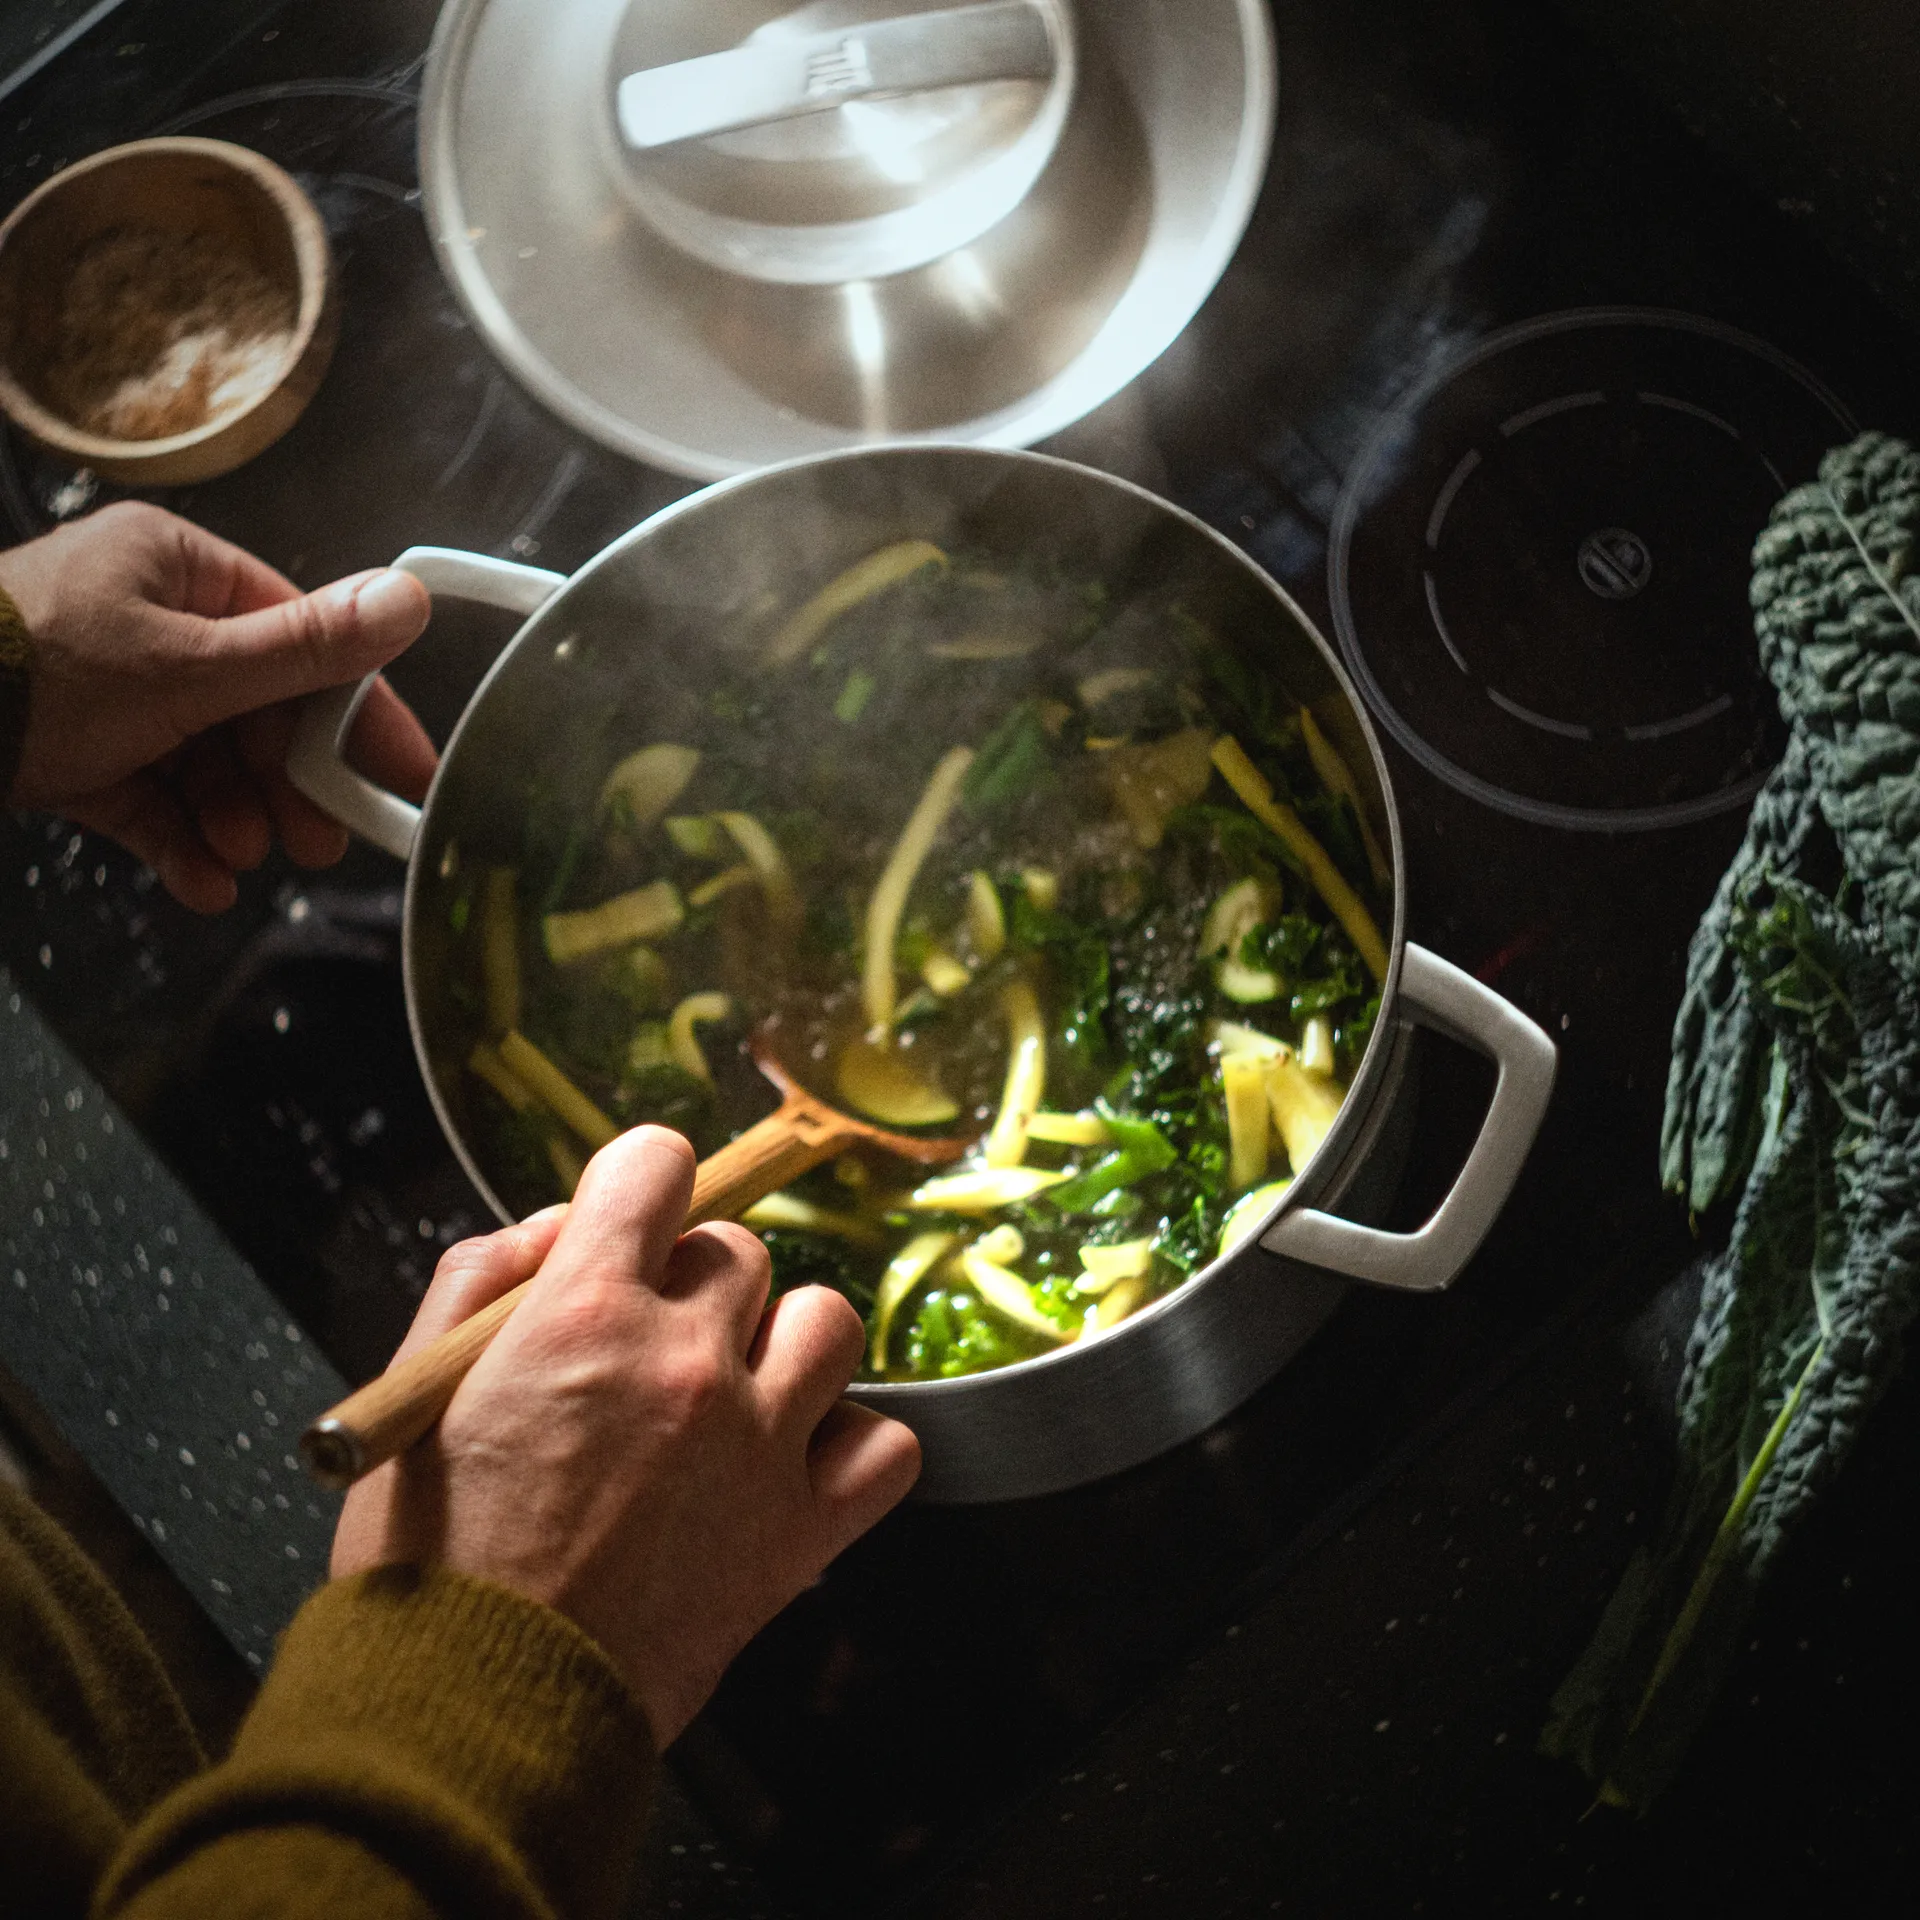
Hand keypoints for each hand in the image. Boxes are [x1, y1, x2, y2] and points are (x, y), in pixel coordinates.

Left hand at [0, 500, 434, 912]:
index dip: (356, 712)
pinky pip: (145, 795)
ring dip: (231, 817)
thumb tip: (410, 598)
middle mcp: (144, 620)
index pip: (299, 637)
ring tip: (241, 858)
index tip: (401, 772)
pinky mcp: (68, 750)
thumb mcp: (191, 666)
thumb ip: (306, 648)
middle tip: (319, 841)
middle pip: (254, 710)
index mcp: (177, 571)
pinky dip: (176, 838)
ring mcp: (104, 689)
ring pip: (202, 761)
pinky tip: (202, 883)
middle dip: (285, 784)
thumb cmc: (39, 670)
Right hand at [330, 1128, 922, 1746]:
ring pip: (826, 1322)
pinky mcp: (799, 1532)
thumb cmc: (430, 1567)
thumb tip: (558, 1227)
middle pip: (740, 1250)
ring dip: (782, 1346)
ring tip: (733, 1397)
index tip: (636, 1216)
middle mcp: (684, 1360)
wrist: (476, 1716)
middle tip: (650, 1349)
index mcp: (584, 1313)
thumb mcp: (414, 1394)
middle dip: (694, 1284)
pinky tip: (792, 1465)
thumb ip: (481, 1281)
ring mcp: (755, 1444)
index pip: (656, 1166)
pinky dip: (849, 1447)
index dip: (643, 1182)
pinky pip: (885, 1445)